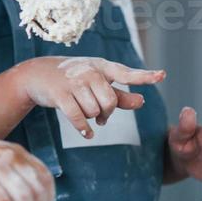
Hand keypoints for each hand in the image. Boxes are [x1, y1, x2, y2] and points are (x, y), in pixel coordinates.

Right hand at [13, 57, 166, 138]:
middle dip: (107, 113)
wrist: (39, 74)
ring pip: (94, 111)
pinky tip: (87, 134)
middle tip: (101, 116)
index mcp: (102, 67)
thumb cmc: (73, 79)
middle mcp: (90, 72)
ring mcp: (74, 82)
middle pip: (110, 102)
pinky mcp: (60, 94)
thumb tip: (141, 101)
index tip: (163, 75)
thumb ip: (119, 94)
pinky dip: (84, 129)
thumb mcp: (97, 83)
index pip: (127, 73)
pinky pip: (78, 117)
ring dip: (91, 118)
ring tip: (85, 113)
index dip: (145, 76)